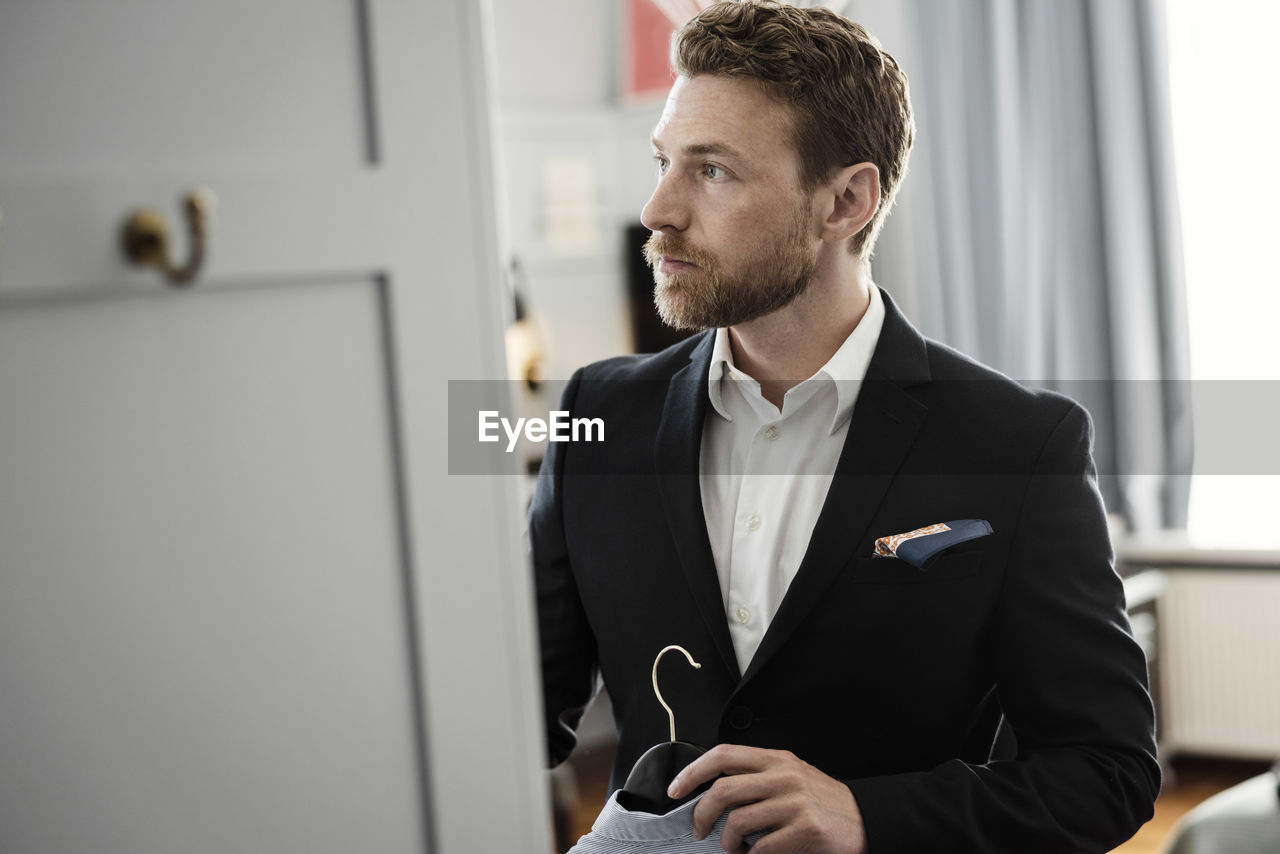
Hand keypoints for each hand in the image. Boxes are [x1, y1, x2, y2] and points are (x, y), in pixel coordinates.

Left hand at [667, 743, 867, 853]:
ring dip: (727, 842)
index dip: (693, 772)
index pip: (722, 755)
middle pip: (723, 790)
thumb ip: (757, 775)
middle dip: (701, 815)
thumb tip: (713, 789)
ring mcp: (795, 802)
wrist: (864, 819)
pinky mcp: (805, 829)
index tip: (676, 790)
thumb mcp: (791, 775)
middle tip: (700, 830)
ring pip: (738, 822)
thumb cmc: (822, 800)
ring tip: (733, 848)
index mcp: (776, 758)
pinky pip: (762, 847)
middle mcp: (783, 776)